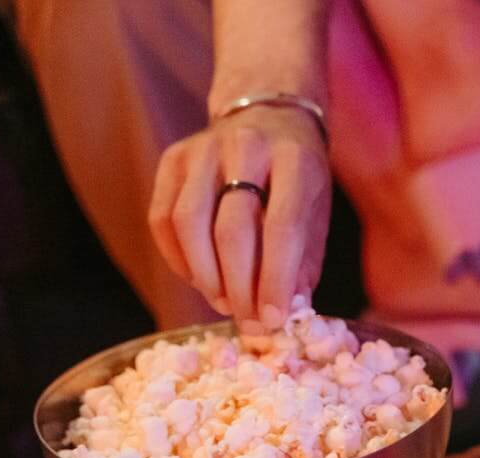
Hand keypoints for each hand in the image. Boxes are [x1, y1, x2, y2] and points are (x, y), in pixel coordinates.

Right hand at [148, 106, 331, 325]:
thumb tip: (284, 315)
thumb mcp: (316, 214)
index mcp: (294, 160)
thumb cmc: (296, 179)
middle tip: (246, 318)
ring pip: (190, 224)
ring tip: (223, 302)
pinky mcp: (173, 158)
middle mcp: (246, 147)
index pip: (281, 228)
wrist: (267, 118)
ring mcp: (203, 149)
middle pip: (232, 229)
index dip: (275, 280)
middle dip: (238, 286)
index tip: (273, 319)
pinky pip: (163, 219)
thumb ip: (303, 264)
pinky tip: (198, 278)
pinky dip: (178, 259)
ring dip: (205, 276)